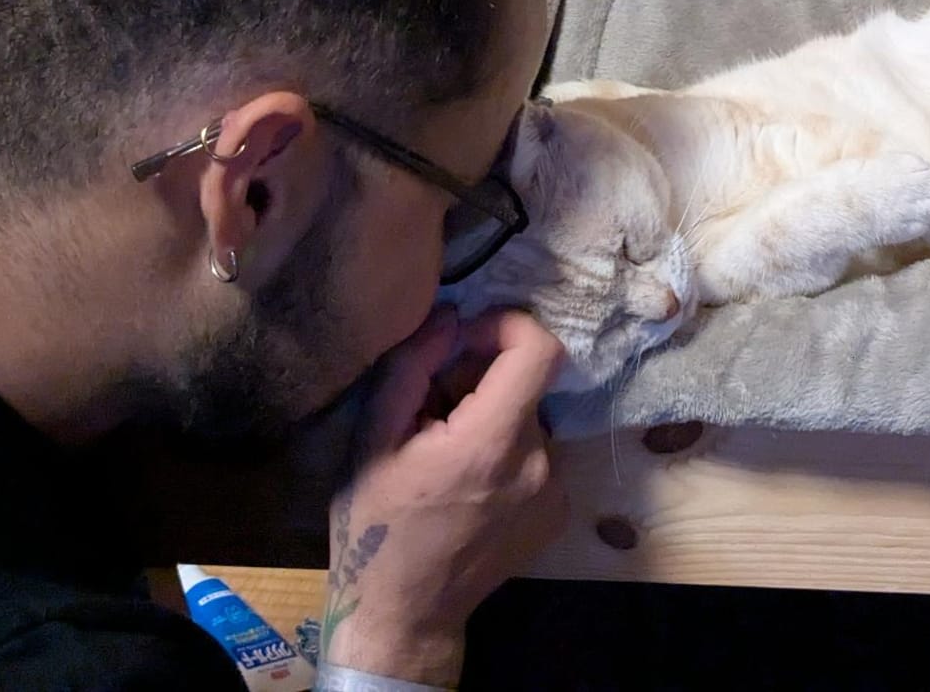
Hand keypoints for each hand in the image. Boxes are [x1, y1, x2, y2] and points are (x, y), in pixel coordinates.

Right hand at [319, 307, 566, 684]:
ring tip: (445, 454)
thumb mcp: (372, 440)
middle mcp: (538, 463)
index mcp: (492, 443)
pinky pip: (537, 453)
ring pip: (530, 418)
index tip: (466, 339)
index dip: (506, 326)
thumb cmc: (377, 526)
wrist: (406, 613)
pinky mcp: (557, 511)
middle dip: (481, 381)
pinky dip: (506, 451)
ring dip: (493, 418)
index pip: (539, 349)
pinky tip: (468, 484)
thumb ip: (411, 368)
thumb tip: (450, 316)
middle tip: (432, 413)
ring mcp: (555, 491)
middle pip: (526, 385)